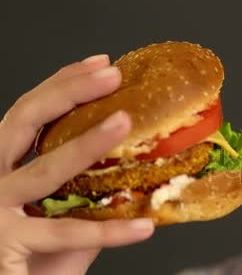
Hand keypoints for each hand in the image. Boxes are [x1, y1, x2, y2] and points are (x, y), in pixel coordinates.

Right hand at [0, 55, 154, 274]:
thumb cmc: (38, 256)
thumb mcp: (62, 211)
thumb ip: (94, 186)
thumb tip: (148, 160)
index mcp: (6, 167)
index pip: (30, 114)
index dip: (62, 84)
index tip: (101, 64)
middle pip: (24, 122)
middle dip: (69, 92)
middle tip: (113, 76)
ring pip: (44, 171)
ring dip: (86, 143)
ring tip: (125, 123)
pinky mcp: (7, 248)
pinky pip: (67, 236)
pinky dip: (108, 232)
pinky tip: (143, 226)